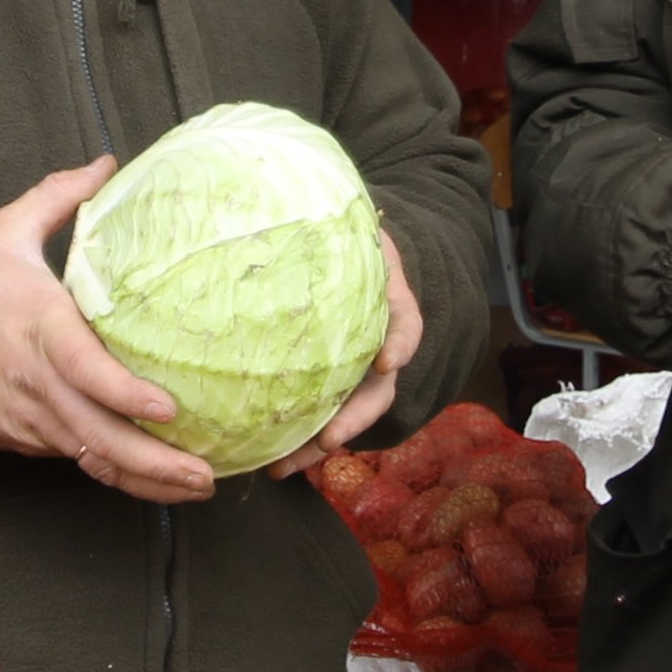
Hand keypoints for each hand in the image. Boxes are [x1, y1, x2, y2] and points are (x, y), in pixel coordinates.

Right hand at [0, 160, 221, 503]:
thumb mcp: (2, 231)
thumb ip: (58, 196)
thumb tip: (105, 164)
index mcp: (37, 328)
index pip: (84, 370)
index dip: (125, 394)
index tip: (168, 408)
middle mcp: (37, 383)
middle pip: (99, 436)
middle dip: (155, 463)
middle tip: (206, 474)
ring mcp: (30, 419)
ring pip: (92, 460)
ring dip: (144, 479)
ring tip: (195, 486)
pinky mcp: (24, 439)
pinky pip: (74, 460)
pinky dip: (114, 474)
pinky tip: (153, 479)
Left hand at [270, 239, 424, 477]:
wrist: (341, 257)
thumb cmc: (348, 243)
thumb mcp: (358, 233)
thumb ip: (353, 233)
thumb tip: (324, 205)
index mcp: (390, 309)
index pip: (405, 326)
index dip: (399, 343)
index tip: (387, 361)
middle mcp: (376, 349)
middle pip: (375, 392)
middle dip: (352, 420)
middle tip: (327, 440)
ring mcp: (351, 372)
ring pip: (342, 416)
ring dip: (314, 445)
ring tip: (283, 467)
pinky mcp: (319, 386)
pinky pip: (310, 417)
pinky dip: (293, 441)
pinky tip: (266, 460)